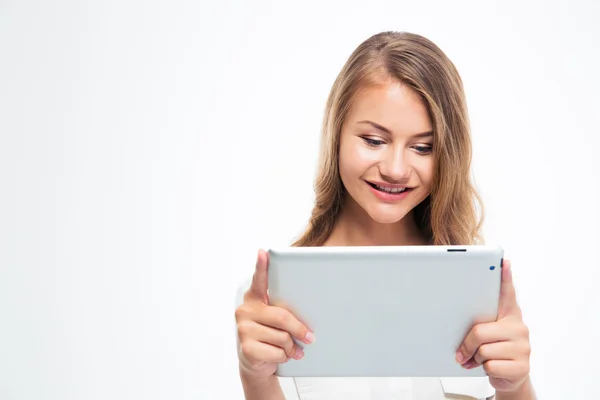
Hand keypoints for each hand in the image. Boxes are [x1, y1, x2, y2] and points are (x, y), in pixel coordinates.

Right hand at [235, 249, 314, 378]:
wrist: (254, 363)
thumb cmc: (268, 336)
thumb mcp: (273, 320)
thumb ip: (282, 310)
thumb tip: (306, 316)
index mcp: (254, 298)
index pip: (259, 280)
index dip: (261, 266)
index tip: (263, 252)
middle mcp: (245, 310)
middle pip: (282, 316)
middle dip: (299, 329)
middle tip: (310, 337)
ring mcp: (243, 329)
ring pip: (282, 337)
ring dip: (292, 347)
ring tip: (292, 350)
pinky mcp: (246, 348)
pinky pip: (277, 352)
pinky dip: (284, 357)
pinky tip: (280, 356)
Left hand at [455, 260, 530, 392]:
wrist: (510, 378)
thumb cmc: (494, 350)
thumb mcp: (488, 333)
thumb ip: (480, 322)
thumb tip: (456, 316)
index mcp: (509, 315)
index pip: (507, 293)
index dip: (505, 277)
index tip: (503, 262)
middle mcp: (519, 327)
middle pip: (480, 330)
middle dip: (467, 344)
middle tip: (463, 352)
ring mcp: (523, 347)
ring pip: (483, 349)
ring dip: (476, 358)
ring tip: (479, 359)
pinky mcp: (522, 366)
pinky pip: (490, 364)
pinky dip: (483, 368)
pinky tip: (489, 368)